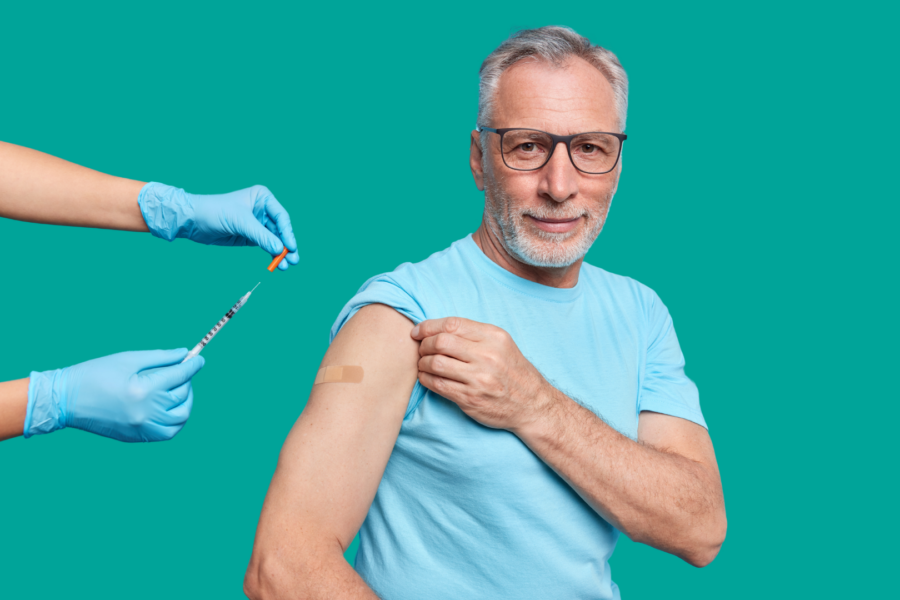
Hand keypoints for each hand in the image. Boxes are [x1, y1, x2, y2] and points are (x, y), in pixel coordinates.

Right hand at [26, 349, 204, 441]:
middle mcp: (146, 412)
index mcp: (144, 390)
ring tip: (177, 391)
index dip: (192, 366)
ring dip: (185, 403)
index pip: (179, 377)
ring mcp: (142, 428)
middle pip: (182, 396)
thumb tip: (184, 355)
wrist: (66, 400)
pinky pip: (167, 433)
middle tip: (181, 372)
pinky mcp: (137, 437)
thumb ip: (160, 358)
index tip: (198, 359)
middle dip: (186, 382)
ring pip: (180, 418)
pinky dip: (175, 421)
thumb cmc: (95, 374)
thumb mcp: (128, 359)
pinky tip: (169, 407)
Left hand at [138, 183, 299, 269]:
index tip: (291, 247)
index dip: (287, 233)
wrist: (193, 220)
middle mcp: (262, 209)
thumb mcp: (240, 222)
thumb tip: (280, 250)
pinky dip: (271, 254)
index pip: (281, 217)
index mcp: (262, 197)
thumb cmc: (215, 212)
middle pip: (281, 230)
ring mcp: (258, 223)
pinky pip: (266, 246)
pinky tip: (276, 264)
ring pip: (275, 240)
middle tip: (294, 260)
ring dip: (281, 253)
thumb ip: (261, 236)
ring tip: (286, 266)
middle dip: (287, 245)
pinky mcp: (251, 236)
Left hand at [411, 317, 551, 431]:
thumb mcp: (502, 344)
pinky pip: (438, 385)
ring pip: (435, 363)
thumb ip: (474, 334)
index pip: (452, 324)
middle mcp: (487, 356)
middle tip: (420, 349)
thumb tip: (437, 329)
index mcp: (494, 337)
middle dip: (424, 345)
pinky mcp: (470, 398)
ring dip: (422, 363)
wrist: (532, 405)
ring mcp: (478, 379)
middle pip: (440, 342)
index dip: (428, 326)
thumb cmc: (512, 371)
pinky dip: (426, 379)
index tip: (418, 331)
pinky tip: (427, 377)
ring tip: (423, 364)